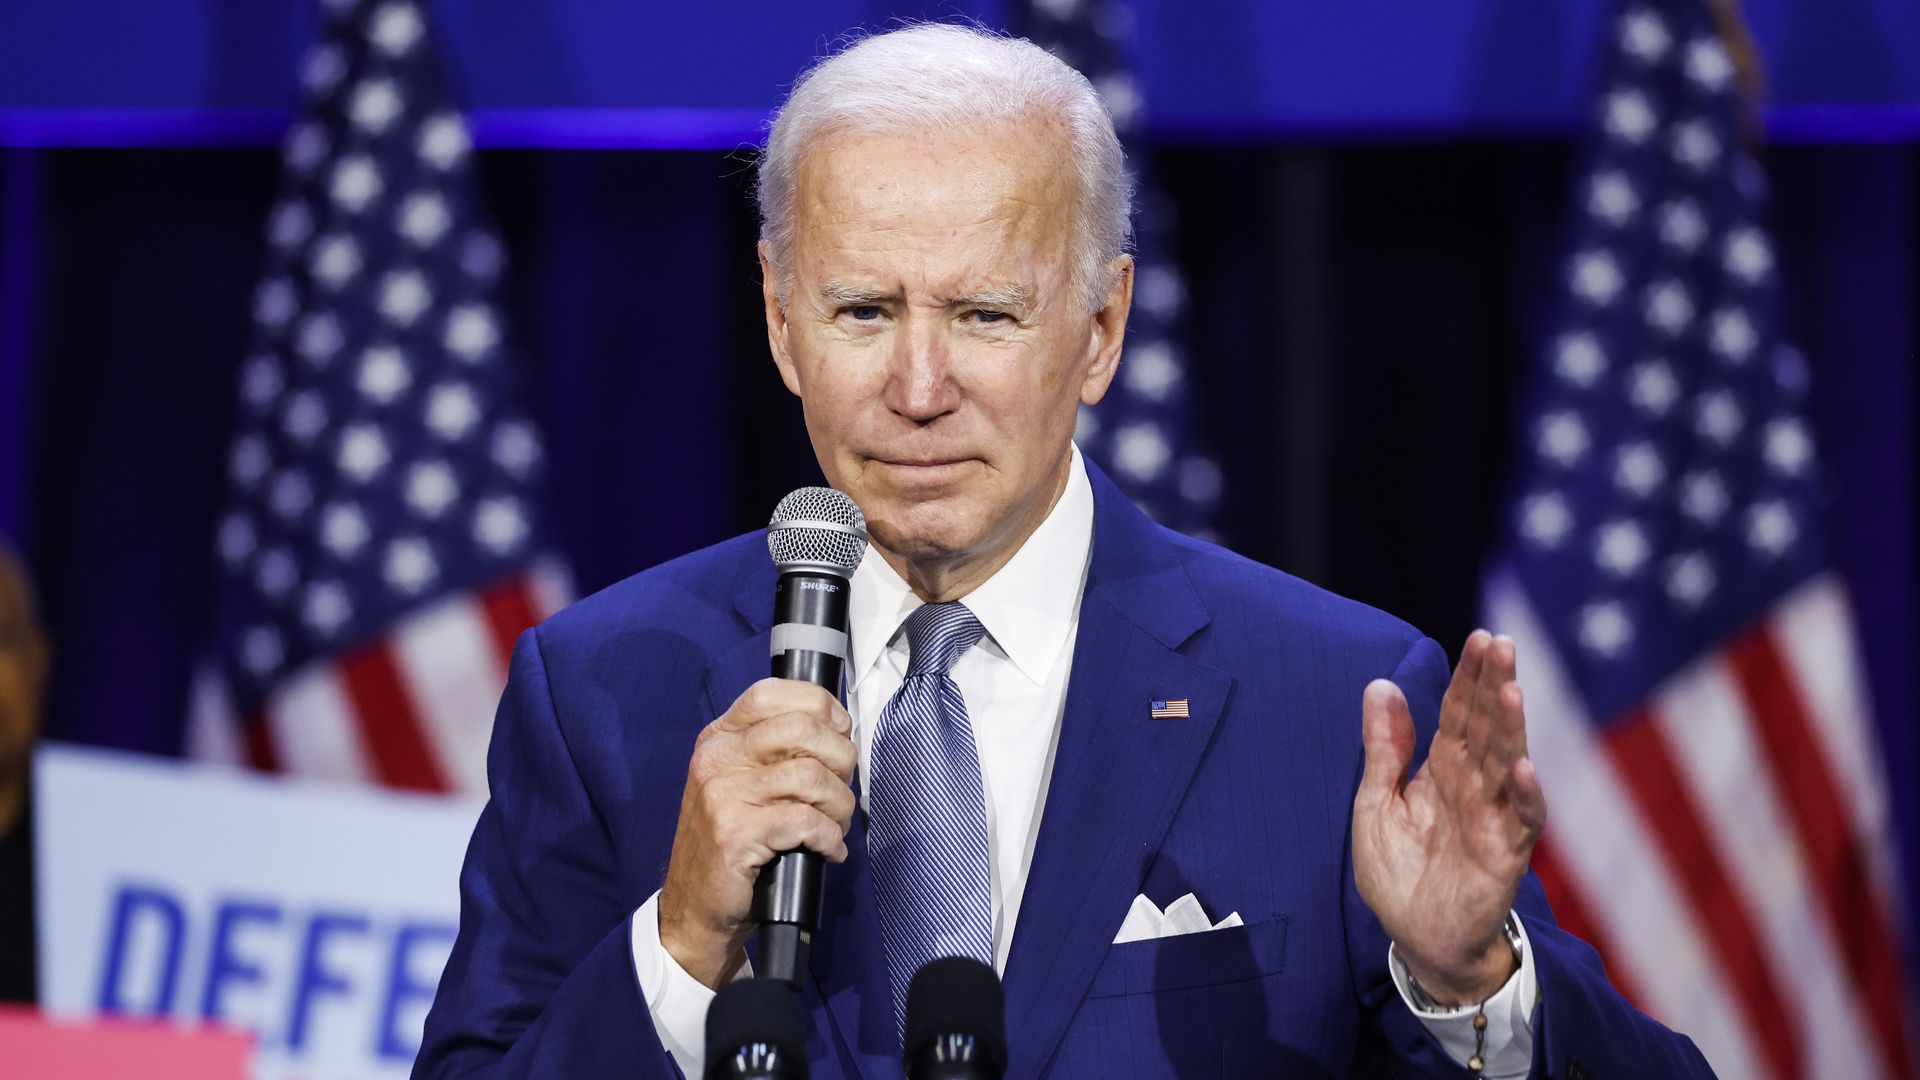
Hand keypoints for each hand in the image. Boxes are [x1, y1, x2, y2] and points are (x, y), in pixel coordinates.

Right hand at [659, 678, 856, 987]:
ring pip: (812, 776)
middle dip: (841, 760)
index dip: (819, 705)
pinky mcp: (735, 834)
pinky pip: (806, 822)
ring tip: (835, 826)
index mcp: (720, 739)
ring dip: (840, 806)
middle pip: (803, 729)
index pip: (772, 693)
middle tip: (840, 790)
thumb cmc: (730, 845)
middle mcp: (718, 759)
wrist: (693, 908)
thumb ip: (775, 753)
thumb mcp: (741, 784)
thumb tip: (837, 732)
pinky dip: (829, 838)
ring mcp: (723, 795)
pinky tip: (827, 850)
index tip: (839, 730)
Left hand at [1352, 631, 1544, 1005]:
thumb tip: (1380, 684)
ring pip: (1509, 763)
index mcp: (1444, 768)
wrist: (1416, 938)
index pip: (1460, 712)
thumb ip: (1383, 748)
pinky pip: (1520, 820)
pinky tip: (1522, 768)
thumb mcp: (1376, 802)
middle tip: (1500, 643)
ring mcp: (1494, 816)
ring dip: (1512, 728)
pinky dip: (1524, 794)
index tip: (1480, 637)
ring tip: (1510, 691)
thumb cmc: (1400, 872)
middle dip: (1494, 686)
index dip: (1469, 677)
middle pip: (1489, 727)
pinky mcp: (1506, 854)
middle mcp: (1475, 785)